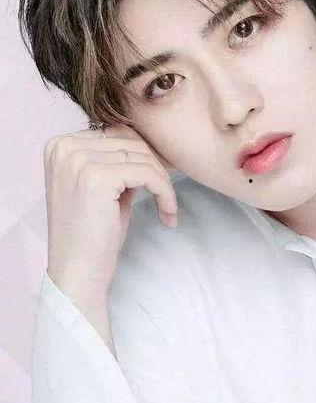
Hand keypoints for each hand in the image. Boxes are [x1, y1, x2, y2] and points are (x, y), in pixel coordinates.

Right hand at [43, 123, 177, 309]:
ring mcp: (77, 160)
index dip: (144, 155)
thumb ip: (117, 161)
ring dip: (163, 182)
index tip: (160, 179)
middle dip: (157, 167)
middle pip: (131, 141)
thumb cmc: (92, 233)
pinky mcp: (96, 177)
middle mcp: (64, 147)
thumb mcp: (102, 187)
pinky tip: (168, 214)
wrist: (77, 271)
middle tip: (168, 195)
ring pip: (143, 157)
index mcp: (60, 145)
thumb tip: (151, 143)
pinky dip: (165, 193)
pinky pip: (148, 174)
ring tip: (167, 208)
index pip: (116, 132)